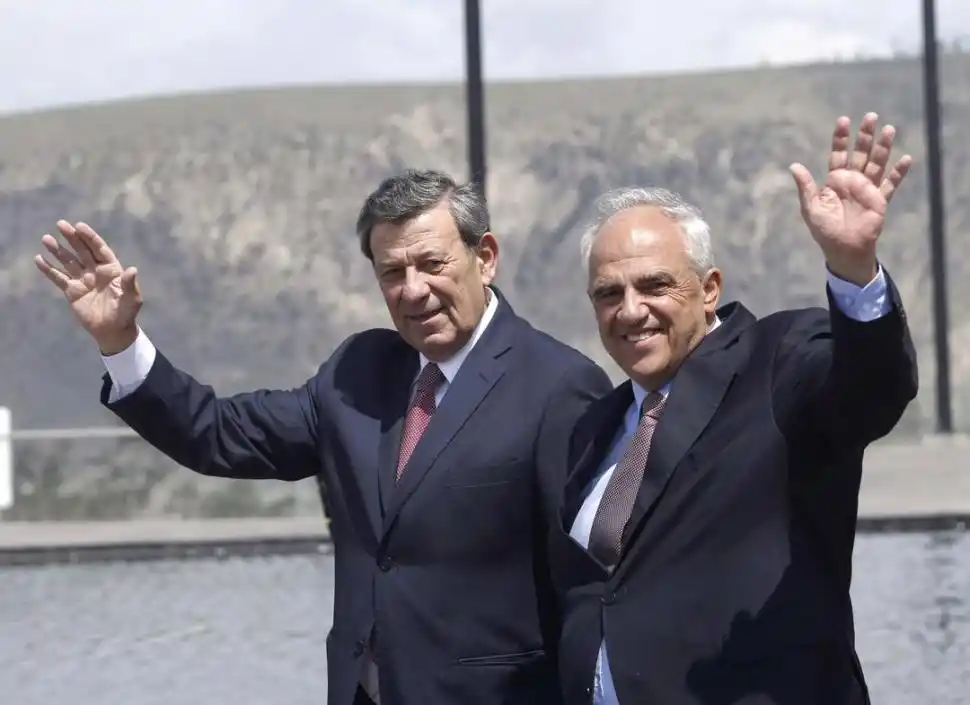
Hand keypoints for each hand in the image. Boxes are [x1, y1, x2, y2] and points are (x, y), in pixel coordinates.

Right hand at [34, 221, 142, 353]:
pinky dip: (48, 269)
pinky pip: (58, 278)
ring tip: (46, 238)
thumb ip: (130, 284)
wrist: (112, 331)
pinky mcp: (72, 291)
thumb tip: (132, 269)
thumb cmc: (126, 314)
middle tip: (60, 224)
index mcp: (111, 269)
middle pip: (82, 251)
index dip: (90, 238)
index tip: (79, 226)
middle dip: (72, 238)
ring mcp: (83, 280)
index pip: (99, 249)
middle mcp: (96, 271)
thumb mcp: (132, 299)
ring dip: (57, 250)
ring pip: (68, 261)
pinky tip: (39, 259)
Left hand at [789, 113, 911, 285]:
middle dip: (865, 136)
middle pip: (860, 153)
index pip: (838, 154)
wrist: (843, 250)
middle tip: (870, 116)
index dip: (841, 138)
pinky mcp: (879, 200)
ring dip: (883, 147)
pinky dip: (898, 173)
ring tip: (889, 129)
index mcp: (834, 181)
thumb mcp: (811, 207)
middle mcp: (852, 181)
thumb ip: (806, 186)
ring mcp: (867, 189)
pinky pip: (890, 184)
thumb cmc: (824, 230)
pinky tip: (906, 159)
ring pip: (876, 163)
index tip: (844, 120)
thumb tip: (794, 165)